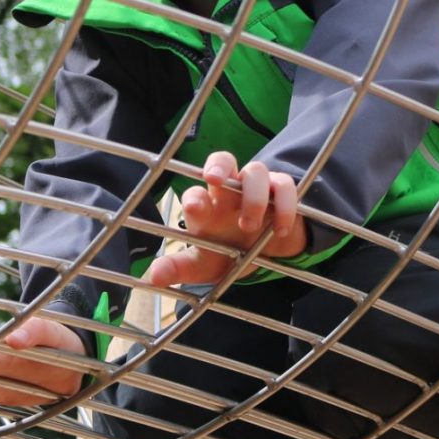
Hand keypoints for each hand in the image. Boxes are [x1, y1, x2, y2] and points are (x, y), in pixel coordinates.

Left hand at [147, 151, 306, 286]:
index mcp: (207, 206)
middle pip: (223, 160)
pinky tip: (280, 230)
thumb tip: (153, 278)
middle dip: (218, 165)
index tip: (195, 208)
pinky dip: (285, 205)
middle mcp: (229, 191)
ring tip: (248, 226)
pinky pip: (285, 186)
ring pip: (255, 171)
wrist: (268, 255)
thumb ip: (180, 268)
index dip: (194, 198)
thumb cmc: (230, 252)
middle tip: (214, 178)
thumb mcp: (204, 266)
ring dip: (252, 196)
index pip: (195, 192)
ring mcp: (256, 187)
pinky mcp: (281, 191)